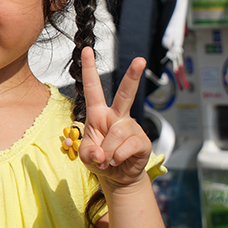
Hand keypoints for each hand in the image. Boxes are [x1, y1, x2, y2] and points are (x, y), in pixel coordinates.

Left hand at [76, 47, 151, 187]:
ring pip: (117, 133)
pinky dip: (117, 157)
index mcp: (98, 113)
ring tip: (108, 159)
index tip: (86, 50)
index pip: (93, 88)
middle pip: (125, 94)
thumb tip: (101, 153)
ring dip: (108, 151)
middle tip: (141, 60)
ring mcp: (131, 127)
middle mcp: (116, 116)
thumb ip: (88, 153)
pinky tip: (118, 161)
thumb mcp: (86, 156)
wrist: (117, 177)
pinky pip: (126, 147)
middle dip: (133, 77)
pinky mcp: (142, 140)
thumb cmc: (99, 160)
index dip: (89, 69)